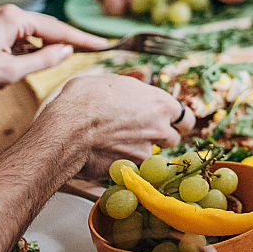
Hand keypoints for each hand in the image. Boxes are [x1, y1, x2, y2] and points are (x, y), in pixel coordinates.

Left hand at [0, 5, 108, 96]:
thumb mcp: (7, 71)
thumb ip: (42, 61)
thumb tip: (66, 51)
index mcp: (13, 18)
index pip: (58, 29)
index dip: (83, 39)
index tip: (103, 45)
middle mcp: (5, 13)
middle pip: (45, 29)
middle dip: (64, 43)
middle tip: (91, 52)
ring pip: (28, 37)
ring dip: (36, 53)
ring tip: (39, 69)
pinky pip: (13, 39)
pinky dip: (21, 53)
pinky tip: (16, 68)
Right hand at [32, 73, 191, 179]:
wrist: (67, 129)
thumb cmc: (85, 99)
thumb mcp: (111, 81)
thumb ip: (131, 89)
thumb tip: (135, 86)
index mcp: (161, 103)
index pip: (185, 117)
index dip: (178, 122)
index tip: (171, 124)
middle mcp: (160, 128)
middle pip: (173, 139)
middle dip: (161, 139)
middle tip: (141, 135)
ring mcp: (147, 151)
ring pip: (153, 156)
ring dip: (142, 153)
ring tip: (120, 147)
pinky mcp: (132, 169)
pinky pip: (134, 170)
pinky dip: (126, 167)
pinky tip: (109, 160)